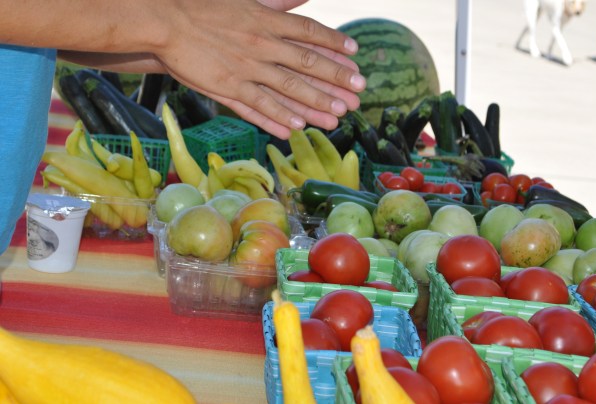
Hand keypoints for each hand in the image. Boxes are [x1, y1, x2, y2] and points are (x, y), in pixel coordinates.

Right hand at [153, 0, 364, 137]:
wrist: (166, 22)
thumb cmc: (205, 7)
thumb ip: (277, 1)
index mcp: (266, 19)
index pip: (309, 33)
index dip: (334, 43)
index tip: (354, 54)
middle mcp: (261, 44)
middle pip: (306, 64)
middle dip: (335, 79)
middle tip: (359, 92)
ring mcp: (245, 69)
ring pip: (287, 90)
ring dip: (315, 105)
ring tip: (338, 117)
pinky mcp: (227, 87)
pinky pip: (257, 106)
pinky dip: (277, 118)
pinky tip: (295, 127)